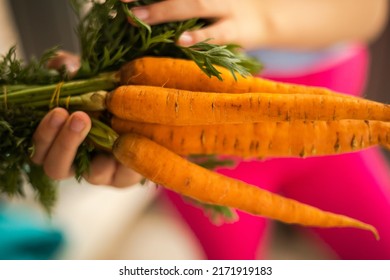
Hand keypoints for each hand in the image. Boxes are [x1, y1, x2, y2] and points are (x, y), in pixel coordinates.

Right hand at [31, 52, 142, 187]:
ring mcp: (103, 173)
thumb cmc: (110, 100)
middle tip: (79, 117)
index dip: (44, 135)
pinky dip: (126, 155)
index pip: (40, 150)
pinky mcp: (126, 177)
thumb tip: (61, 64)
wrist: (145, 116)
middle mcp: (77, 164)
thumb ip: (74, 72)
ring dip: (101, 152)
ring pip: (91, 174)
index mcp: (60, 144)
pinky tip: (133, 136)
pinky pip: (123, 174)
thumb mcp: (91, 81)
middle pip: (56, 168)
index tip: (57, 110)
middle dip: (64, 143)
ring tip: (112, 126)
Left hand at [122, 0, 266, 48]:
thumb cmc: (228, 9)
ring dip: (165, 10)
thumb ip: (182, 4)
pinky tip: (179, 41)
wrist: (269, 17)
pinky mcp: (236, 30)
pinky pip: (216, 33)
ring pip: (195, 4)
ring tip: (139, 16)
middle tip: (123, 1)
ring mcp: (226, 7)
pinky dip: (198, 37)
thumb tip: (149, 8)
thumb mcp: (207, 2)